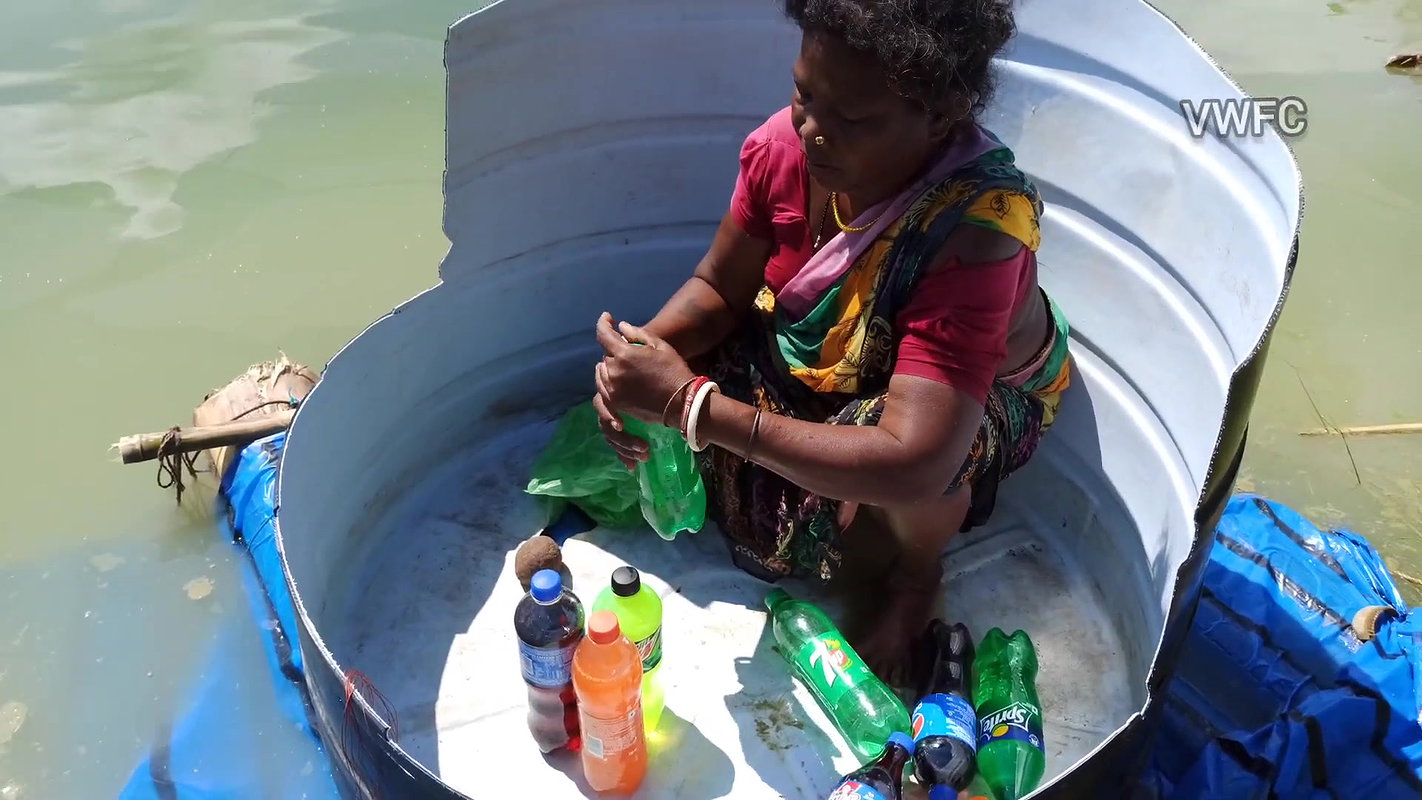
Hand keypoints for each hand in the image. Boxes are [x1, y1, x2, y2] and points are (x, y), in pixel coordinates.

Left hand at [593, 312, 696, 463]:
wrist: (681, 403)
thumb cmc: (673, 371)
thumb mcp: (660, 346)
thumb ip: (638, 334)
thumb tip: (621, 326)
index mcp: (624, 355)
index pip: (604, 334)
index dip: (603, 322)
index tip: (607, 317)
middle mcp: (613, 372)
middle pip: (606, 355)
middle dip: (614, 349)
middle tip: (628, 349)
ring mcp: (612, 390)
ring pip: (602, 372)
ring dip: (609, 365)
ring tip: (623, 365)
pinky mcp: (615, 403)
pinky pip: (602, 390)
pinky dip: (607, 382)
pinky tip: (616, 380)